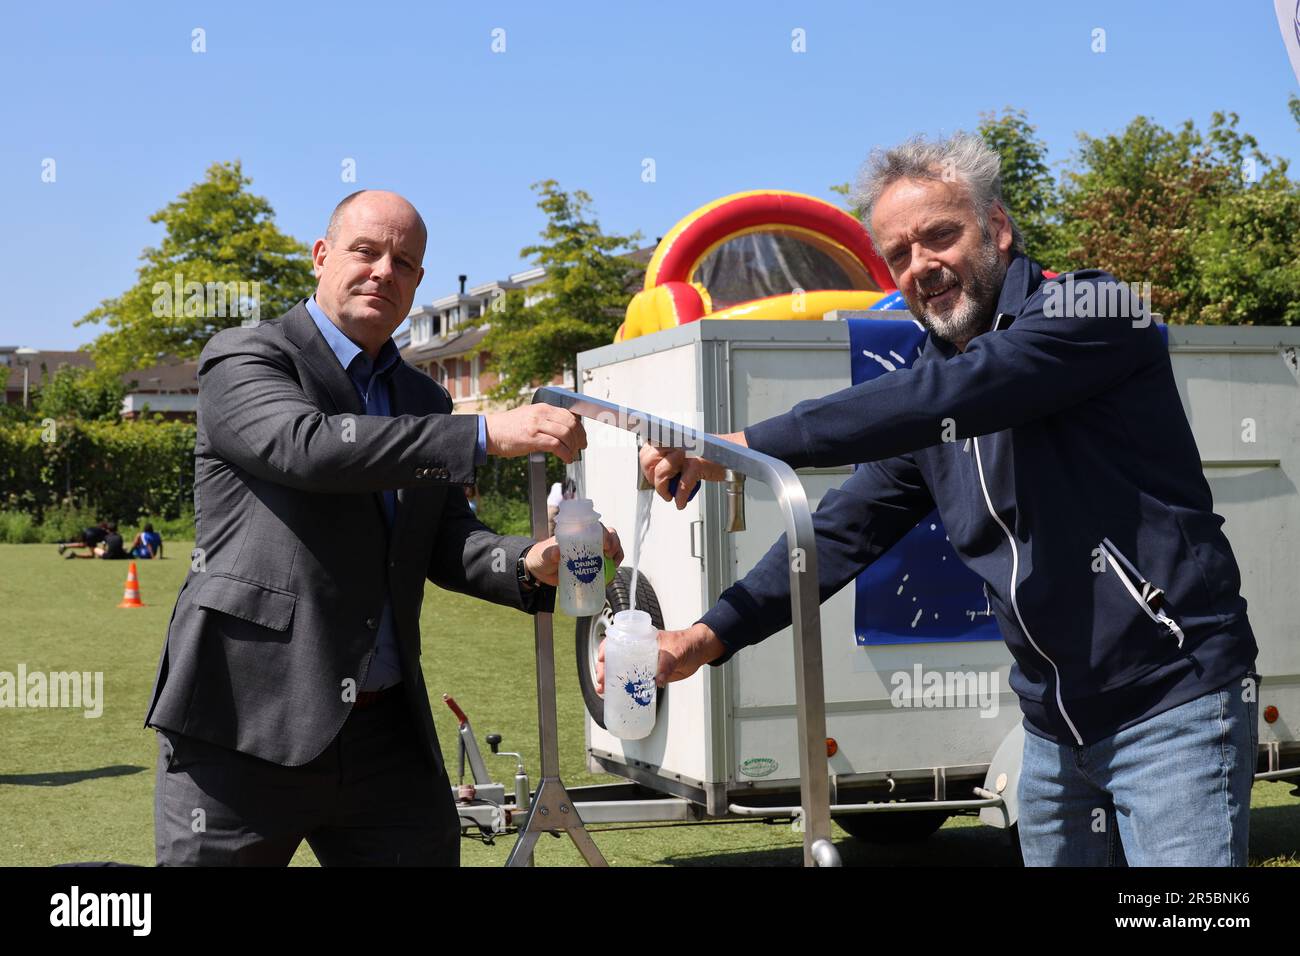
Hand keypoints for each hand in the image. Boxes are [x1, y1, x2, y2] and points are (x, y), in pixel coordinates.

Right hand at [484, 406, 587, 462]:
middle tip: (581, 447)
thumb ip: (547, 420)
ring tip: (572, 455)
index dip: (579, 427)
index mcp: (542, 407)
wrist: (489, 432)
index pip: (569, 414)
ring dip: (573, 447)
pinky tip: (566, 459)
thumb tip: (565, 430)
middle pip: (570, 423)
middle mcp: (541, 414)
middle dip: (579, 437)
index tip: (582, 437)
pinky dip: (565, 454)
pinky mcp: (532, 438)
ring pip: (566, 434)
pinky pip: (556, 445)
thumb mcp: (530, 417)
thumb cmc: (509, 428)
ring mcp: (536, 425)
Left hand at [524, 523, 622, 586]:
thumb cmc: (541, 558)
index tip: (606, 545)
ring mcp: (592, 551)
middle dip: (614, 543)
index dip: (604, 533)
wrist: (540, 571)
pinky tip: (611, 574)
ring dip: (617, 554)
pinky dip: (613, 567)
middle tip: (611, 556)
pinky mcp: (592, 564)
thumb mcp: (544, 555)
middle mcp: (587, 539)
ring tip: (614, 565)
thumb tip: (557, 552)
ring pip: (612, 547)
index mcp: (577, 532)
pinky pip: (607, 563)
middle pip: (608, 535)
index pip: (595, 526)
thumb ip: (549, 553)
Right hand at [595, 622, 725, 693]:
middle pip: (614, 658)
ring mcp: (642, 663)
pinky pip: (632, 681)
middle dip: (604, 670)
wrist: (699, 652)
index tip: (601, 660)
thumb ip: (666, 665)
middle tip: (601, 682)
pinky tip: (616, 696)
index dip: (605, 650)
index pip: (617, 641)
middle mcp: (637, 651)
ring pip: (620, 671)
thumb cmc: (686, 644)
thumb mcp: (676, 652)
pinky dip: (623, 689)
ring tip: (603, 692)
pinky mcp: (648, 675)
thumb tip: (657, 680)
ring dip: (610, 681)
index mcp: (640, 640)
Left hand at [638, 431, 746, 508]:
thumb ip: (667, 458)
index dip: (646, 465)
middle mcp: (677, 442)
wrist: (732, 454)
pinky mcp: (697, 464)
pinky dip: (680, 497)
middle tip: (661, 486)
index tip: (651, 475)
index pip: (646, 449)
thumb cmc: (708, 454)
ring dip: (663, 490)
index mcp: (672, 437)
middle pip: (649, 460)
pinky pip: (682, 485)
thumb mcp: (684, 451)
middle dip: (652, 478)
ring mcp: (686, 453)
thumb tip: (653, 474)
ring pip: (662, 472)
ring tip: (670, 496)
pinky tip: (681, 502)